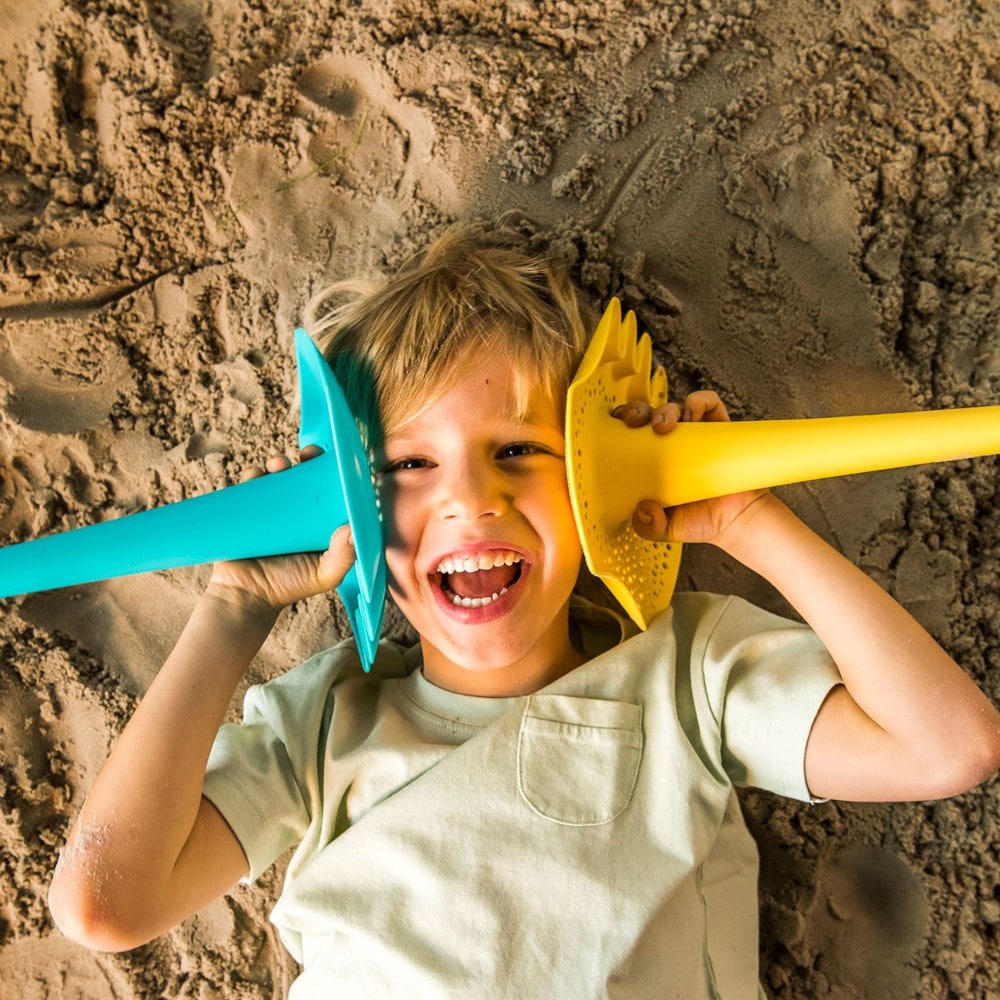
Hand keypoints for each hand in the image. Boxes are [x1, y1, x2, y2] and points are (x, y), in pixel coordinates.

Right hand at [207, 446, 357, 614]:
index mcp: (319, 522)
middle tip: (308, 454)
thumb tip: (353, 530)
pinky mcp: (246, 510)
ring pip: (276, 476)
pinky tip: (255, 474)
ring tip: (278, 465)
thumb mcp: (325, 575)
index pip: (330, 492)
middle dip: (307, 461)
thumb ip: (343, 557)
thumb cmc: (290, 586)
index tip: (338, 463)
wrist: (247, 596)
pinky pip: (248, 486)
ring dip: (279, 463)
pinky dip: (252, 475)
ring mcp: (270, 509)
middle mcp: (296, 512)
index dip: (335, 474)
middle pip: (304, 477)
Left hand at [612, 390, 768, 547]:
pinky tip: (693, 415)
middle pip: (647, 413)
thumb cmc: (699, 521)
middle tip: (636, 423)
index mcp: (650, 459)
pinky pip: (709, 403)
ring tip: (665, 426)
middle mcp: (670, 443)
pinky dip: (699, 401)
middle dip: (637, 410)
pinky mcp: (719, 428)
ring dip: (665, 409)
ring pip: (674, 407)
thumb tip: (643, 509)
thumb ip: (648, 526)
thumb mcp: (664, 529)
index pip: (628, 432)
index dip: (620, 422)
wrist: (737, 522)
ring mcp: (695, 434)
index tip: (616, 426)